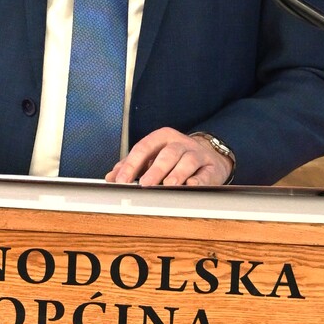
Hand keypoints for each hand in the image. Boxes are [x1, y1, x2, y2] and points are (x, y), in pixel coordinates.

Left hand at [106, 128, 231, 187]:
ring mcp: (197, 154)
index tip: (121, 180)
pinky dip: (199, 180)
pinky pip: (206, 173)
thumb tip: (111, 177)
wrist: (207, 155)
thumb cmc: (173, 158)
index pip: (144, 148)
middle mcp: (180, 143)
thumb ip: (131, 165)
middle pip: (167, 153)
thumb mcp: (152, 156)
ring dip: (177, 173)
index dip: (131, 165)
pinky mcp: (212, 168)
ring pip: (188, 161)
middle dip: (155, 170)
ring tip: (168, 185)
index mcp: (161, 138)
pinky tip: (191, 186)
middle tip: (145, 184)